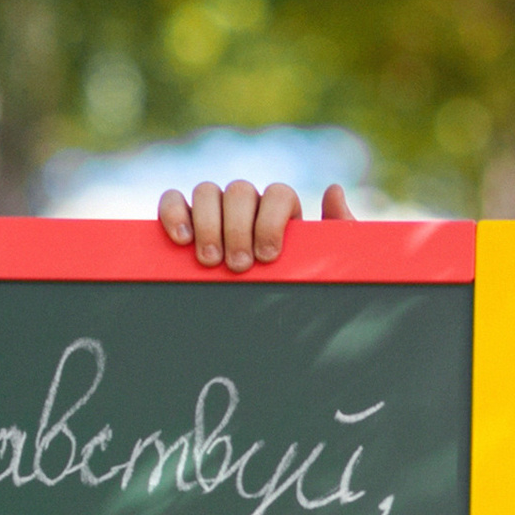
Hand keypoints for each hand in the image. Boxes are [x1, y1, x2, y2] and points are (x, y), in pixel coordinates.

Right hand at [157, 178, 354, 270]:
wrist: (273, 323)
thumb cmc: (299, 289)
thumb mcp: (329, 268)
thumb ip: (342, 231)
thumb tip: (333, 190)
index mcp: (282, 212)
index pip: (277, 193)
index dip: (270, 220)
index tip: (268, 256)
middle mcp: (247, 206)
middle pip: (239, 191)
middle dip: (237, 228)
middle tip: (238, 266)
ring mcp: (213, 211)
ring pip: (206, 191)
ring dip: (207, 224)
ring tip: (210, 262)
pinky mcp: (183, 221)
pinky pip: (172, 200)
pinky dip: (173, 212)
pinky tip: (180, 241)